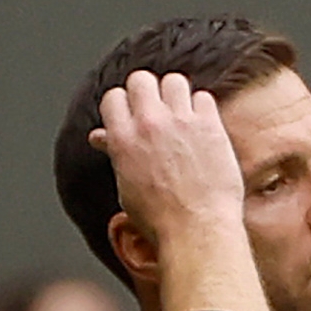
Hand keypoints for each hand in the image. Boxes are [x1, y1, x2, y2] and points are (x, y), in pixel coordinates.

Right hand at [89, 70, 245, 242]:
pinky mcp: (209, 125)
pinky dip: (201, 108)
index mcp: (122, 139)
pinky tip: (201, 126)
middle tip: (156, 110)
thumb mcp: (126, 186)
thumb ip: (116, 152)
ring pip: (174, 80)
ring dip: (175, 94)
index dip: (123, 105)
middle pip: (141, 79)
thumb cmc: (160, 218)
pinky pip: (203, 97)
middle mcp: (148, 124)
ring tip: (180, 114)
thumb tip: (101, 137)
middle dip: (147, 92)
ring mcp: (180, 121)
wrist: (196, 230)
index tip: (132, 114)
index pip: (114, 97)